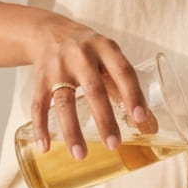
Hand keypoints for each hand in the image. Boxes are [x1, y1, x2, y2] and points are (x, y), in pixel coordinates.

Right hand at [28, 16, 156, 156]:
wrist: (49, 32)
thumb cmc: (88, 50)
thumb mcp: (108, 56)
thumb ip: (124, 87)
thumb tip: (148, 125)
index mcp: (105, 49)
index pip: (123, 72)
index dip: (133, 94)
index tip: (140, 118)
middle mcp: (81, 56)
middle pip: (94, 89)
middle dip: (104, 119)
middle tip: (114, 145)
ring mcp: (58, 68)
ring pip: (64, 102)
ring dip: (72, 130)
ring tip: (80, 155)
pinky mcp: (40, 80)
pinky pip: (39, 106)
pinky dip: (41, 127)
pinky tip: (45, 147)